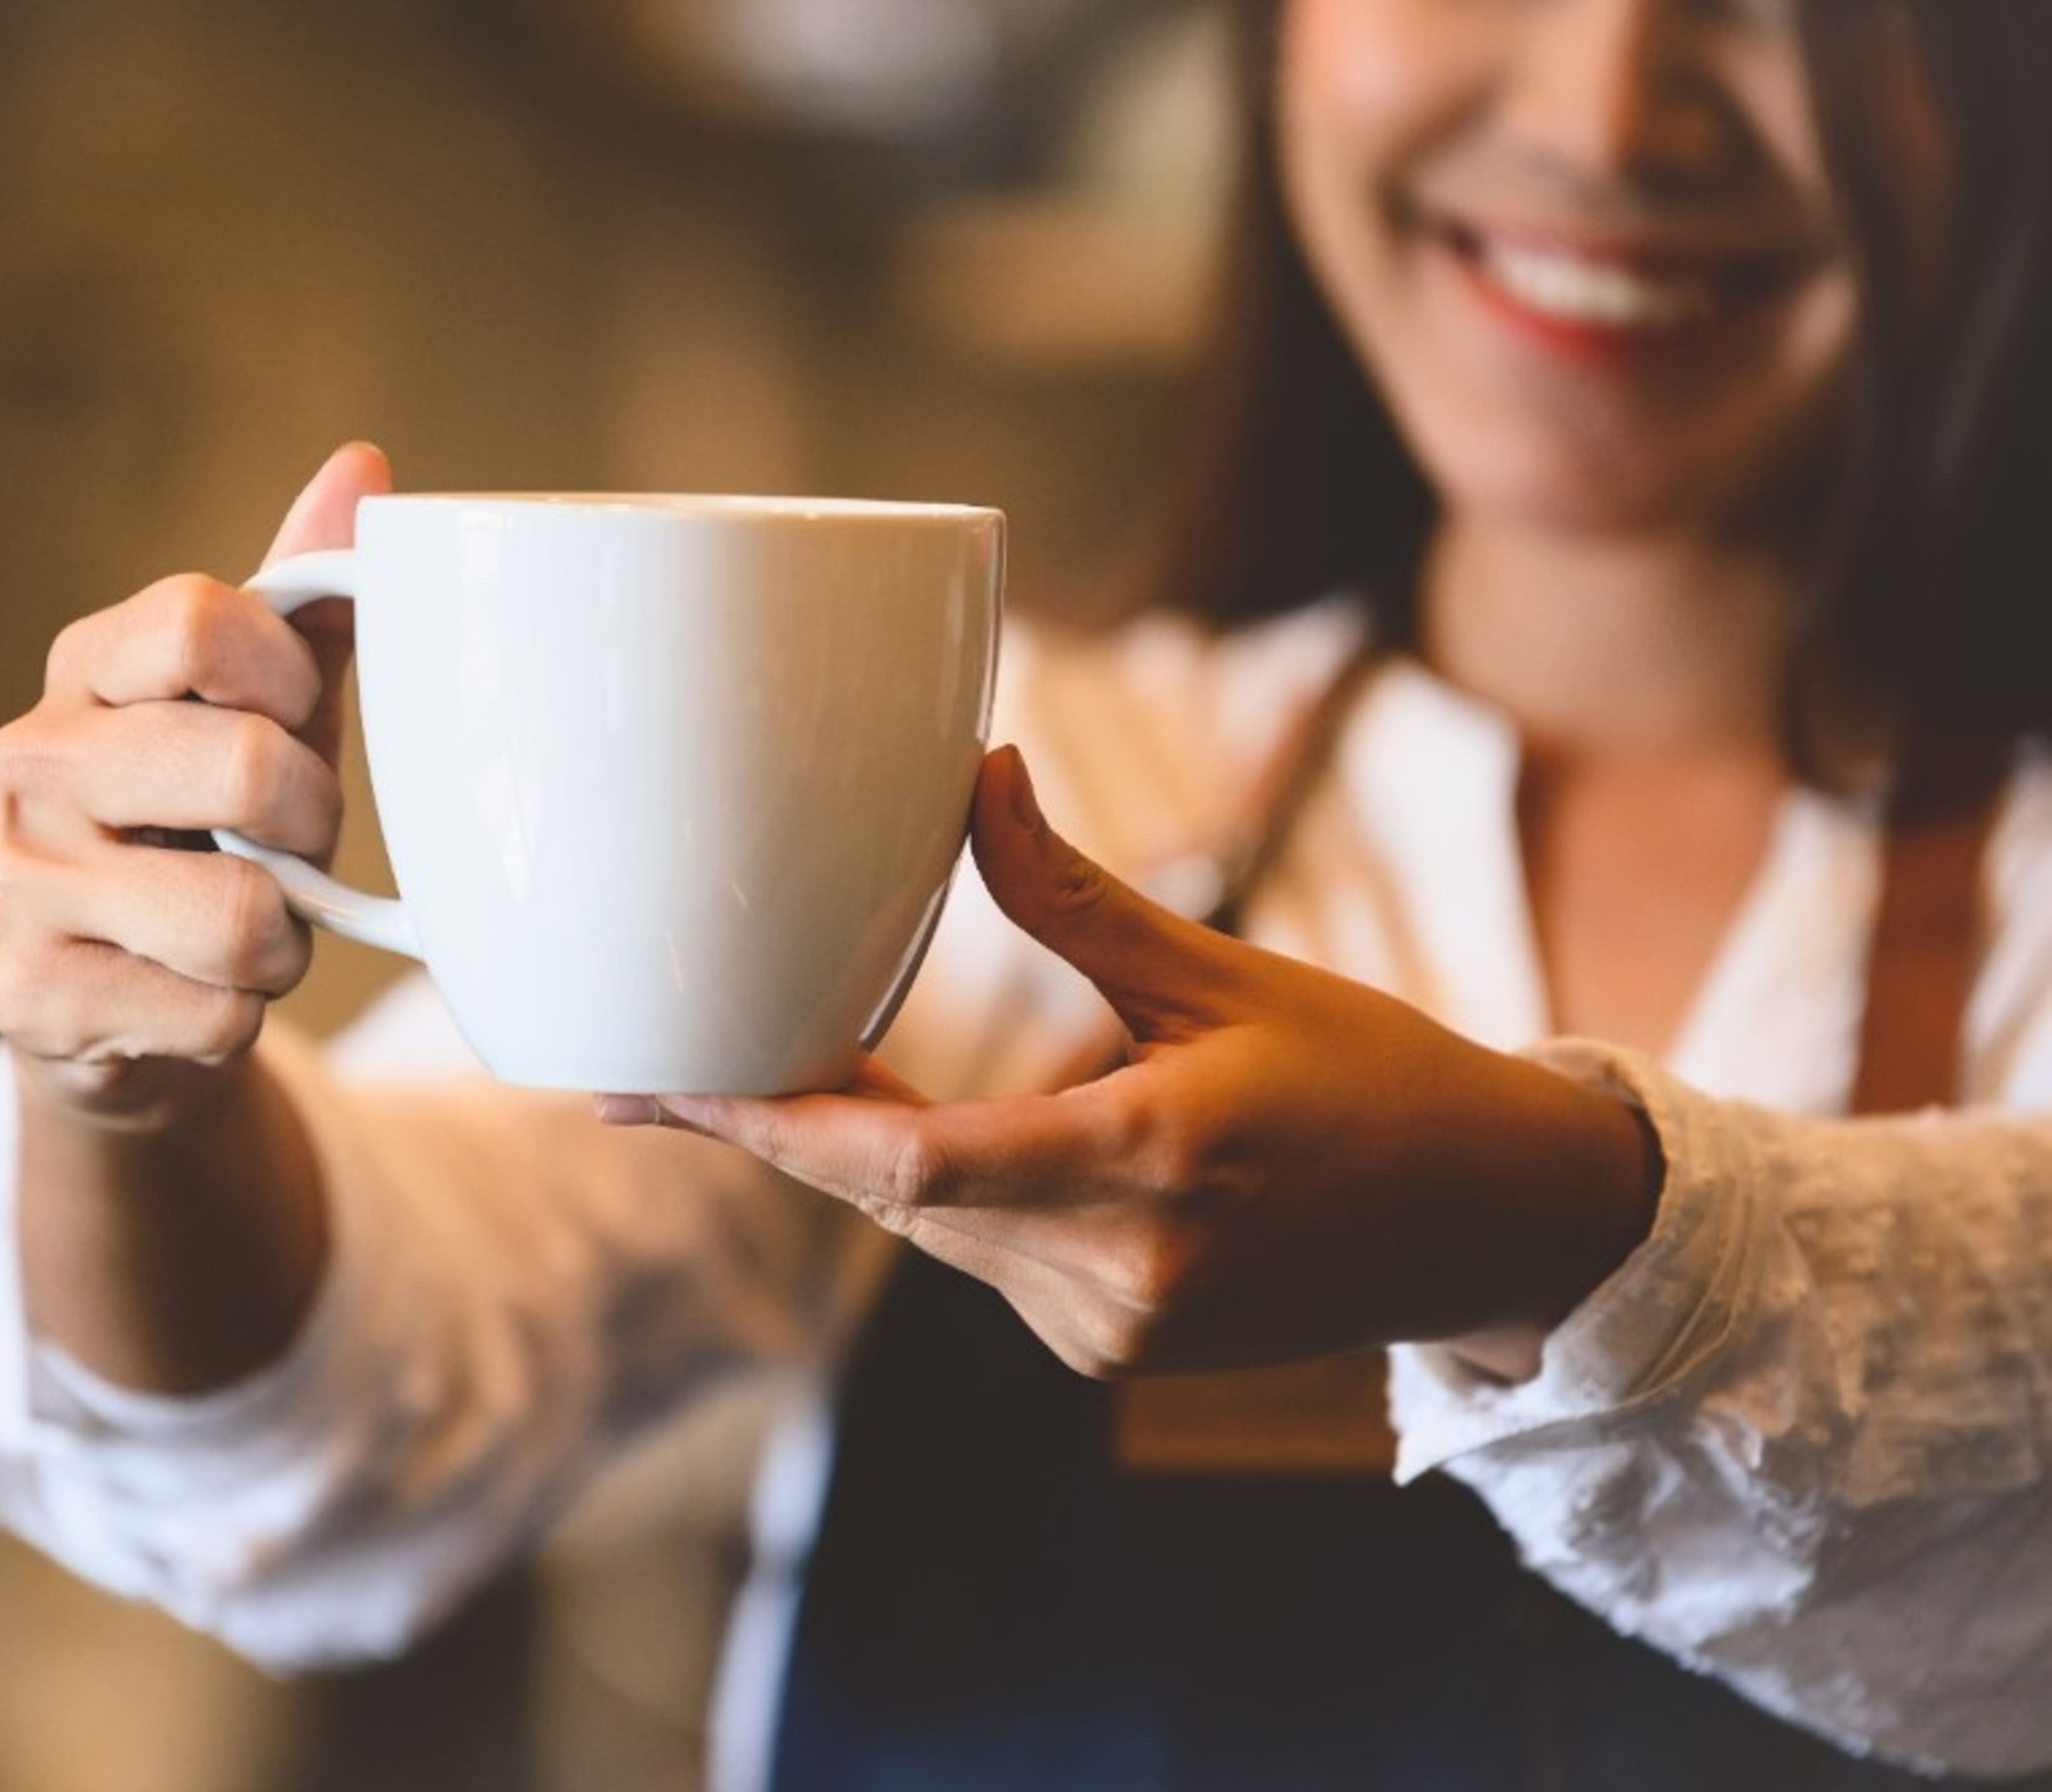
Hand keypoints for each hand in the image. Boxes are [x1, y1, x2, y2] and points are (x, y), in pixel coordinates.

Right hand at [0, 443, 390, 1126]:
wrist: (133, 1007)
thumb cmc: (222, 830)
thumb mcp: (275, 711)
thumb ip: (312, 601)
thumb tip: (366, 467)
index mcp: (90, 670)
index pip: (197, 618)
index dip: (290, 675)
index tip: (304, 718)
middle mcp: (34, 763)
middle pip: (244, 767)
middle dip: (315, 823)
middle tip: (298, 847)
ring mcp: (19, 885)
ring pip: (238, 913)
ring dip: (286, 941)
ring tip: (257, 931)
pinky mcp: (34, 1001)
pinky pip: (211, 1012)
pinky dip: (239, 1016)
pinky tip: (199, 996)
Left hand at [603, 747, 1658, 1380]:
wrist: (1489, 1225)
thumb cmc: (1379, 1081)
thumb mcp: (1228, 976)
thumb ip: (1075, 900)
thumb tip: (977, 778)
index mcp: (1149, 1169)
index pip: (913, 1166)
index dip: (770, 1127)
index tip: (656, 1088)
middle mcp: (1118, 1278)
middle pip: (898, 1197)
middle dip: (784, 1128)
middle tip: (659, 1064)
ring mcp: (1114, 1333)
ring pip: (935, 1228)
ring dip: (864, 1154)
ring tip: (774, 1073)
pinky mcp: (1116, 1349)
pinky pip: (987, 1256)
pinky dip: (941, 1190)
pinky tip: (920, 1127)